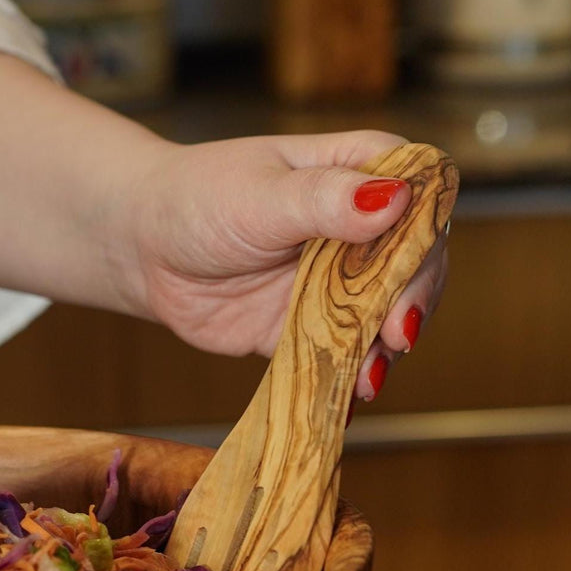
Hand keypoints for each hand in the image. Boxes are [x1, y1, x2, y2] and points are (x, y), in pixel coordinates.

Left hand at [127, 130, 446, 399]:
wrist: (143, 249)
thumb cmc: (197, 200)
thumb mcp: (258, 194)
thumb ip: (322, 200)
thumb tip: (392, 199)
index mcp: (357, 172)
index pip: (421, 193)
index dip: (428, 230)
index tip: (416, 265)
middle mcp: (359, 227)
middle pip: (414, 262)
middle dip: (412, 300)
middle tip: (398, 332)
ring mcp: (338, 281)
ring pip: (384, 314)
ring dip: (384, 346)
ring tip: (370, 375)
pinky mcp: (312, 327)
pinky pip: (342, 352)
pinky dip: (348, 374)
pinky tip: (348, 397)